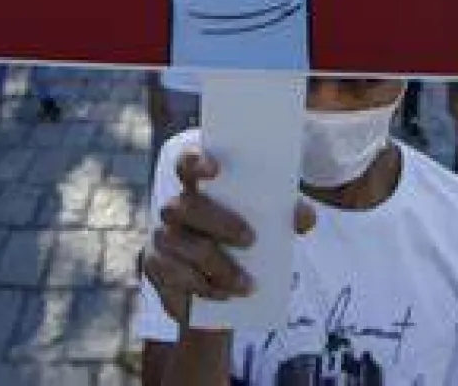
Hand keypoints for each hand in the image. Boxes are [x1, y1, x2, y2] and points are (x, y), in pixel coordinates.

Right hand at [143, 148, 315, 325]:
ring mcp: (160, 237)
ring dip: (217, 266)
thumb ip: (287, 214)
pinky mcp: (155, 267)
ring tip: (246, 284)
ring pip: (183, 247)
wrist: (228, 291)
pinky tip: (224, 296)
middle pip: (185, 207)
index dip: (196, 161)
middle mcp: (173, 207)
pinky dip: (203, 288)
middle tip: (251, 240)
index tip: (216, 167)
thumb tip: (303, 217)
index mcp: (197, 186)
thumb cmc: (248, 241)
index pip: (186, 163)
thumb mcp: (271, 226)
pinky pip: (175, 277)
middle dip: (219, 222)